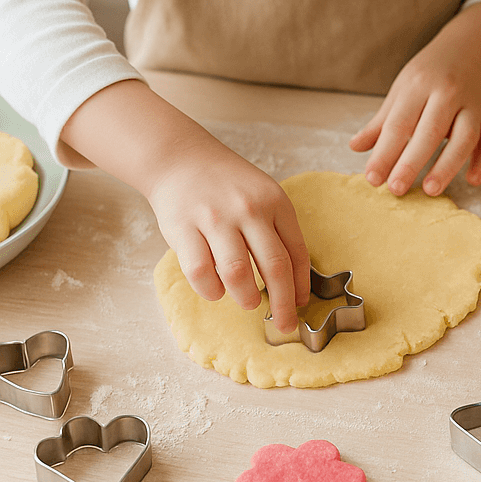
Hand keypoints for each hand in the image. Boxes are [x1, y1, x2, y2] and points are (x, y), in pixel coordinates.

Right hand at [147, 147, 309, 331]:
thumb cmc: (226, 185)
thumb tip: (293, 282)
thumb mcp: (263, 196)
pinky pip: (201, 272)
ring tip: (249, 302)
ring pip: (238, 273)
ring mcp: (215, 218)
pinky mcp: (183, 228)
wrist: (179, 157)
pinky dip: (211, 290)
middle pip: (275, 267)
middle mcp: (249, 210)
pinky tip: (216, 291)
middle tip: (284, 325)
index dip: (301, 285)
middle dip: (283, 304)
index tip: (300, 305)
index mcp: (275, 202)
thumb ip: (277, 231)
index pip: (296, 252)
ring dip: (247, 297)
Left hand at [349, 2, 480, 196]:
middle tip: (396, 189)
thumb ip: (381, 122)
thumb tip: (355, 147)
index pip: (399, 124)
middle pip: (430, 131)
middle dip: (412, 162)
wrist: (472, 48)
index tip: (373, 179)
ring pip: (465, 137)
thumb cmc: (430, 74)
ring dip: (448, 165)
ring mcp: (473, 103)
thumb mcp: (402, 90)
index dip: (384, 153)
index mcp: (419, 85)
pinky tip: (473, 180)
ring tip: (430, 190)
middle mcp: (448, 92)